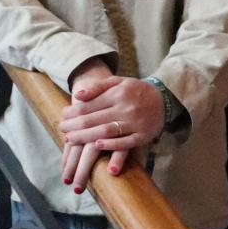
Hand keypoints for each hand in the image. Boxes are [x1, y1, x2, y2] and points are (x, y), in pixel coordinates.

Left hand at [59, 67, 165, 191]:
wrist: (165, 99)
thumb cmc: (136, 91)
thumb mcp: (118, 82)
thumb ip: (98, 87)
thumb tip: (77, 95)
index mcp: (118, 93)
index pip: (90, 105)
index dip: (73, 112)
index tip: (63, 116)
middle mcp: (126, 107)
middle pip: (94, 119)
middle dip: (75, 126)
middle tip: (62, 130)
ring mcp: (135, 123)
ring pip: (107, 130)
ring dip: (86, 137)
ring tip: (71, 140)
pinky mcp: (143, 136)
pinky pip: (125, 142)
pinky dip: (111, 145)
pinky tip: (97, 146)